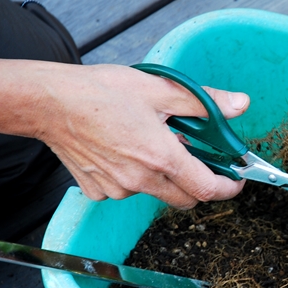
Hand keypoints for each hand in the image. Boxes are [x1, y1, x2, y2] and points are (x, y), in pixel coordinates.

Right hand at [0, 59, 248, 208]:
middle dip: (198, 183)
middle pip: (185, 198)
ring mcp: (117, 189)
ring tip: (151, 142)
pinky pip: (127, 191)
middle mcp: (140, 180)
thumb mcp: (161, 89)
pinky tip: (124, 150)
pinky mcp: (97, 191)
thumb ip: (205, 102)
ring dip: (164, 176)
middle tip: (197, 158)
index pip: (207, 189)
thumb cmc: (101, 92)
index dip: (228, 187)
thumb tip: (239, 104)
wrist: (48, 102)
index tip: (236, 179)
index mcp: (160, 156)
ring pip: (156, 193)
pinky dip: (134, 176)